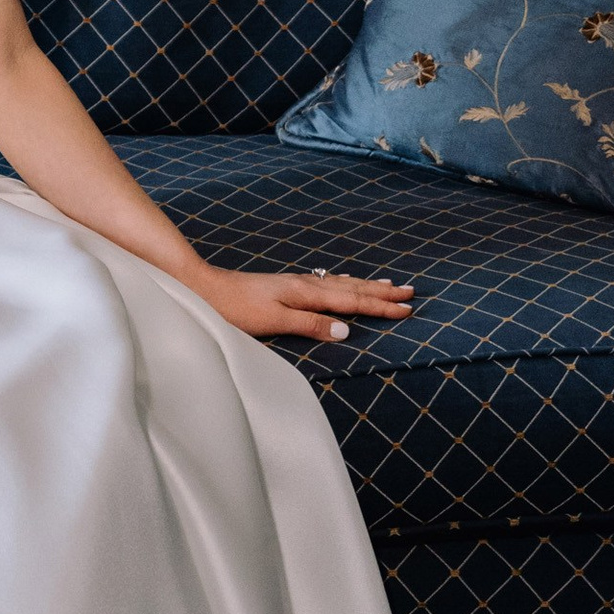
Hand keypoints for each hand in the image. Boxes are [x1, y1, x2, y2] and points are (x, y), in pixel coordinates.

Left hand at [193, 267, 414, 345]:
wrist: (202, 288)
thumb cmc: (235, 308)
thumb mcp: (274, 321)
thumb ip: (310, 324)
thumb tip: (347, 331)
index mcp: (306, 293)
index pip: (352, 301)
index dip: (380, 306)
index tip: (408, 309)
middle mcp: (304, 284)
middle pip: (351, 288)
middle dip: (381, 292)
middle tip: (410, 292)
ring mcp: (295, 284)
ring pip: (340, 283)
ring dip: (366, 285)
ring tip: (388, 283)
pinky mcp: (285, 287)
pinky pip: (326, 283)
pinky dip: (344, 283)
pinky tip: (343, 282)